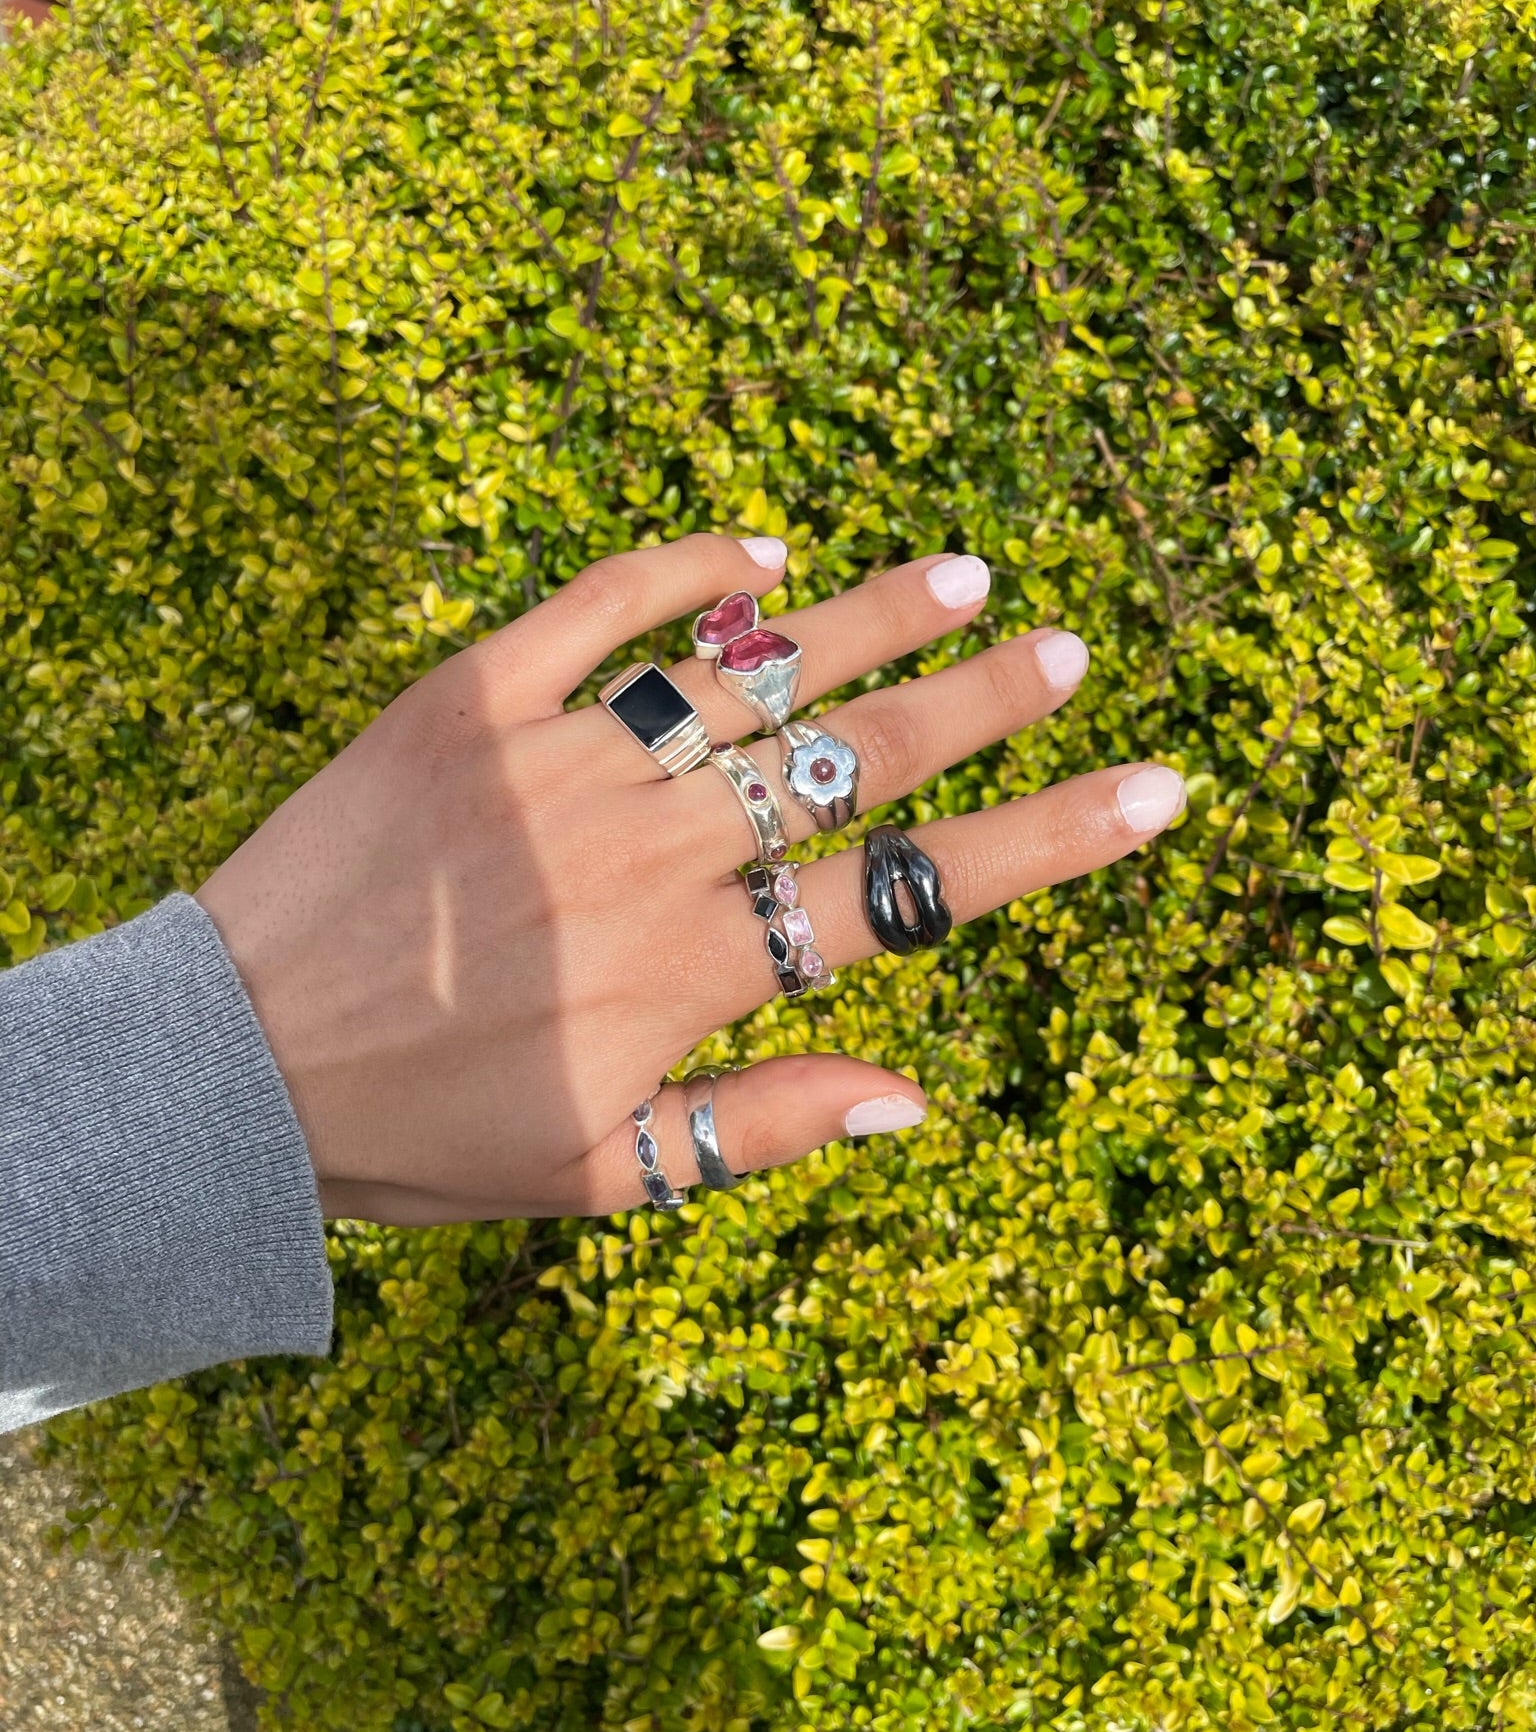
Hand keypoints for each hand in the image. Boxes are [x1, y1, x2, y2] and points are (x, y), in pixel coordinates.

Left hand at [196, 535, 1183, 1224]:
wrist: (230, 1063)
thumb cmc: (425, 1133)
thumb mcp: (601, 1177)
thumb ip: (765, 1128)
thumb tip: (921, 1096)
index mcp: (691, 969)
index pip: (908, 892)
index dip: (1044, 840)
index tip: (1152, 788)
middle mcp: (646, 851)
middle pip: (851, 758)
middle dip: (978, 702)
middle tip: (1064, 651)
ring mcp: (558, 762)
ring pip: (747, 674)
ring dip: (864, 620)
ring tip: (964, 574)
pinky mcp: (469, 700)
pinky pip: (596, 610)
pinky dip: (683, 574)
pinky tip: (761, 554)